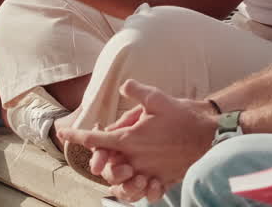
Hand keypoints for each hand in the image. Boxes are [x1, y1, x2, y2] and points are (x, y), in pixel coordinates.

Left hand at [58, 80, 215, 193]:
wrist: (208, 136)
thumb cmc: (183, 116)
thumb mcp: (157, 98)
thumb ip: (136, 91)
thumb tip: (123, 85)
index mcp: (130, 138)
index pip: (95, 139)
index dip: (76, 136)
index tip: (63, 133)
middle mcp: (135, 158)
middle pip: (105, 164)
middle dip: (98, 158)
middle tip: (97, 152)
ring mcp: (147, 171)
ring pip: (120, 178)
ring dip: (114, 171)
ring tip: (115, 164)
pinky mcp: (161, 179)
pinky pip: (141, 186)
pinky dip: (134, 182)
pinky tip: (135, 174)